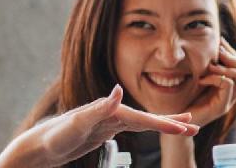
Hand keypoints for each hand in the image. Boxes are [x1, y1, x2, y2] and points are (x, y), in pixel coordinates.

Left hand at [0, 85, 198, 167]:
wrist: (40, 145)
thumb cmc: (56, 135)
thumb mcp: (78, 123)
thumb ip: (100, 107)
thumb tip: (119, 90)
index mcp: (111, 111)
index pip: (144, 118)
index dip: (165, 123)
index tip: (186, 127)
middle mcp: (112, 112)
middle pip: (148, 117)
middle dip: (172, 121)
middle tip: (195, 125)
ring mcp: (110, 121)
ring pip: (143, 122)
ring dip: (163, 124)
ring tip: (183, 126)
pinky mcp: (105, 129)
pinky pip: (134, 128)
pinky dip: (148, 127)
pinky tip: (153, 128)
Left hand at [185, 40, 235, 126]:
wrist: (176, 120)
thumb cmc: (184, 98)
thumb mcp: (198, 76)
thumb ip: (209, 64)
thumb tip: (214, 41)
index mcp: (229, 87)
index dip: (233, 52)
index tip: (219, 43)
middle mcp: (232, 95)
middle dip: (234, 58)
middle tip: (217, 54)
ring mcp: (228, 102)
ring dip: (227, 67)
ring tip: (210, 67)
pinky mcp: (220, 108)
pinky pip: (227, 85)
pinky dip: (215, 77)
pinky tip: (202, 79)